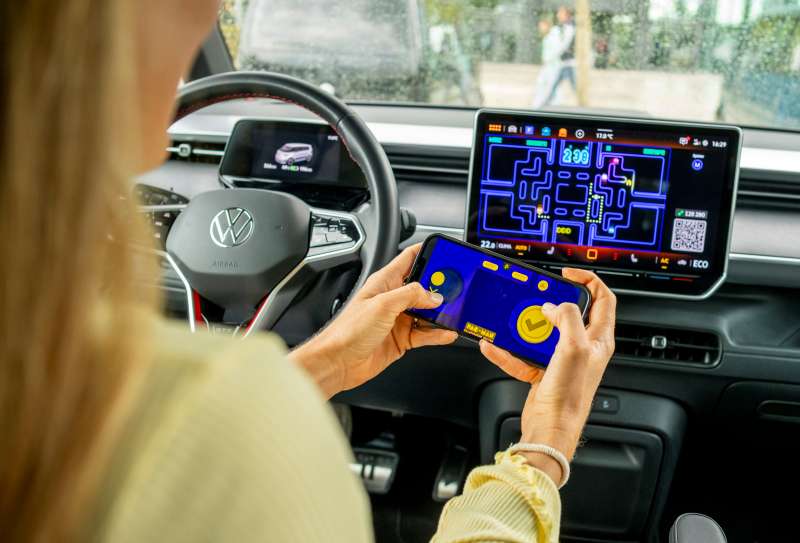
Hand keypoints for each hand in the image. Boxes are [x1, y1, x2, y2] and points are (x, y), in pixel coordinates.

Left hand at [289, 244, 457, 397]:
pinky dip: (437, 333)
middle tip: (458, 287)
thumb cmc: (348, 331)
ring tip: (456, 312)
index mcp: (385, 282)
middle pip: (423, 286)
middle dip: (440, 286)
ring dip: (441, 312)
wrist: (338, 362)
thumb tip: (433, 295)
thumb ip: (411, 295)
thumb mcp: (383, 304)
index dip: (427, 252)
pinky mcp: (401, 338)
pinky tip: (447, 332)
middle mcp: (392, 298)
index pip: (409, 258)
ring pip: (427, 311)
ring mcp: (398, 319)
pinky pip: (425, 333)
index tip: (446, 252)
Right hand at [479, 268, 615, 481]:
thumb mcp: (573, 347)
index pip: (603, 300)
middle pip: (570, 313)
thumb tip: (554, 307)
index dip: (589, 280)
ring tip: (514, 320)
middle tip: (537, 293)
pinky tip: (494, 347)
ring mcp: (562, 360)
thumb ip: (568, 318)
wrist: (550, 429)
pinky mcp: (543, 372)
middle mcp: (583, 348)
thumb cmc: (570, 396)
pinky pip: (522, 355)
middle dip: (551, 302)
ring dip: (525, 327)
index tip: (568, 272)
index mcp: (598, 340)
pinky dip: (507, 351)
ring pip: (543, 333)